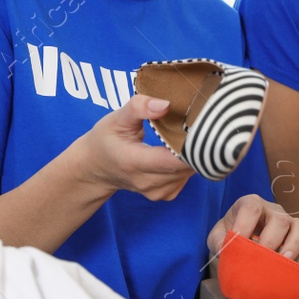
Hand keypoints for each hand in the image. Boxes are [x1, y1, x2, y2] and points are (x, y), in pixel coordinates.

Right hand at [68, 95, 195, 202]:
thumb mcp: (116, 118)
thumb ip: (139, 107)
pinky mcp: (166, 194)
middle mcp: (147, 182)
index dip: (192, 145)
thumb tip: (166, 104)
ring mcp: (158, 192)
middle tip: (199, 123)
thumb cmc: (106, 139)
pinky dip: (189, 163)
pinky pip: (187, 177)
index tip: (201, 127)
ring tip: (188, 134)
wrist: (97, 168)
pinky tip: (180, 149)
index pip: (172, 160)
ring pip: (191, 172)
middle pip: (186, 166)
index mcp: (134, 162)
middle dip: (196, 145)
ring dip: (194, 153)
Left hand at [208, 194, 298, 259]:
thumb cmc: (230, 235)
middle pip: (279, 219)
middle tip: (263, 258)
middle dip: (271, 240)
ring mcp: (290, 223)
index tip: (239, 240)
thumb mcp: (218, 236)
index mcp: (251, 204)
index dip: (246, 222)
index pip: (251, 206)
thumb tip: (226, 248)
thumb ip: (218, 240)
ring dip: (294, 243)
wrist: (241, 241)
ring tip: (286, 260)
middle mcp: (273, 211)